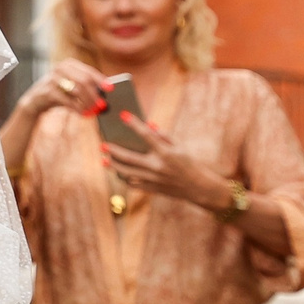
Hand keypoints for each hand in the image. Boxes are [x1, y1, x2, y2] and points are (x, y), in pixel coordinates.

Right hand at [17, 58, 108, 121]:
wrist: (35, 100)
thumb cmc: (59, 92)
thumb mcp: (71, 85)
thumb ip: (86, 85)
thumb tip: (106, 92)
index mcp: (69, 64)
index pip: (89, 71)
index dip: (101, 80)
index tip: (111, 89)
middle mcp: (60, 68)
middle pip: (84, 80)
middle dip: (94, 94)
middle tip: (102, 106)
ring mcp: (53, 79)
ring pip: (77, 91)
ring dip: (87, 103)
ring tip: (93, 111)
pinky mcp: (48, 91)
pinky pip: (67, 101)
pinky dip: (77, 108)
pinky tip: (82, 113)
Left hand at [104, 117, 231, 209]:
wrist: (200, 188)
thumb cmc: (190, 164)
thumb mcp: (181, 148)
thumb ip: (164, 137)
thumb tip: (149, 126)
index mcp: (167, 153)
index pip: (147, 135)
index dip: (135, 124)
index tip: (123, 115)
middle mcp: (158, 166)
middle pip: (129, 158)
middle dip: (114, 151)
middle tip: (103, 144)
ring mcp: (154, 179)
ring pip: (127, 172)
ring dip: (114, 166)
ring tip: (105, 159)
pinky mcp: (152, 189)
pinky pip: (133, 183)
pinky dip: (125, 177)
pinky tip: (118, 172)